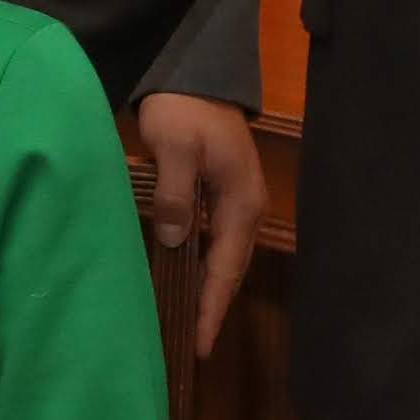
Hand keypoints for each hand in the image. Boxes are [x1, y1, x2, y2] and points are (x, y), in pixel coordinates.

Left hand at [131, 91, 267, 354]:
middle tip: (192, 347)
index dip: (212, 308)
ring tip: (189, 323)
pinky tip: (186, 279)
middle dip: (212, 308)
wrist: (193, 72)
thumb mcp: (174, 149)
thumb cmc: (183, 109)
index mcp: (240, 202)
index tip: (200, 345)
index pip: (225, 269)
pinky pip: (215, 241)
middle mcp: (245, 208)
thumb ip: (176, 196)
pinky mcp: (221, 193)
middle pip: (230, 270)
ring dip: (208, 290)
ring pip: (224, 258)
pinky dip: (203, 266)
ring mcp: (235, 200)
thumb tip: (175, 243)